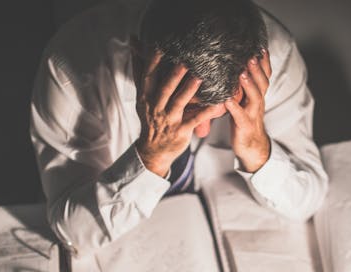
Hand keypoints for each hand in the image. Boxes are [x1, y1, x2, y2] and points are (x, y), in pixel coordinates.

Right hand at [133, 49, 222, 176]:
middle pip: (164, 88)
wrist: (153, 150)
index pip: (147, 76)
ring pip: (179, 102)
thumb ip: (140, 69)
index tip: (160, 45)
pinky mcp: (181, 131)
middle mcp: (156, 107)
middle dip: (174, 75)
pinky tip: (217, 106)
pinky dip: (206, 113)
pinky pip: (195, 120)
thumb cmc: (150, 117)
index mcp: (146, 96)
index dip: (153, 61)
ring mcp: (169, 119)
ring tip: (200, 77)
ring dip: (189, 90)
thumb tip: (133, 42)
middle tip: (185, 59)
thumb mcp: (142, 95)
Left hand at [225, 49, 272, 172]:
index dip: (265, 63)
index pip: (265, 76)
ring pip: (255, 97)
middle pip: (262, 83)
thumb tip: (234, 68)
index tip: (261, 47)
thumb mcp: (246, 102)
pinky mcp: (245, 126)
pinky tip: (227, 100)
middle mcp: (258, 103)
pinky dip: (234, 107)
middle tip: (251, 56)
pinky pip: (240, 116)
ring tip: (241, 73)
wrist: (252, 148)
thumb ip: (242, 87)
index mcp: (258, 96)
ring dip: (249, 84)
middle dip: (258, 69)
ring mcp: (253, 115)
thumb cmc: (245, 122)